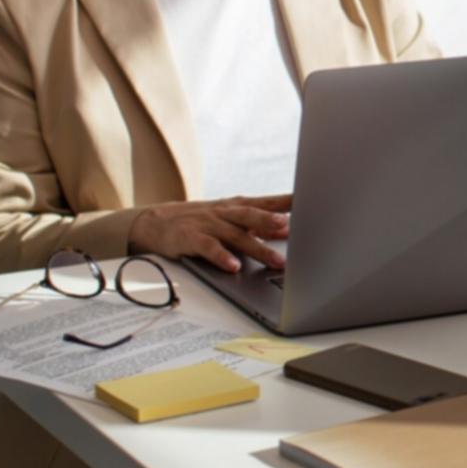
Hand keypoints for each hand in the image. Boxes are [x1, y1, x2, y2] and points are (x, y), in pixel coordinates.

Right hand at [129, 194, 291, 272]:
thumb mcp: (230, 219)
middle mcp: (224, 213)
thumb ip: (258, 225)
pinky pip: (208, 248)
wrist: (156, 222)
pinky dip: (221, 257)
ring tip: (276, 260)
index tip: (310, 201)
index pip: (266, 201)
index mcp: (236, 206)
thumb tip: (289, 230)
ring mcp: (207, 224)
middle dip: (271, 220)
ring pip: (236, 235)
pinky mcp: (190, 238)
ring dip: (257, 248)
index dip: (287, 201)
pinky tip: (233, 267)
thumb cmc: (201, 221)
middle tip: (290, 226)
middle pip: (251, 215)